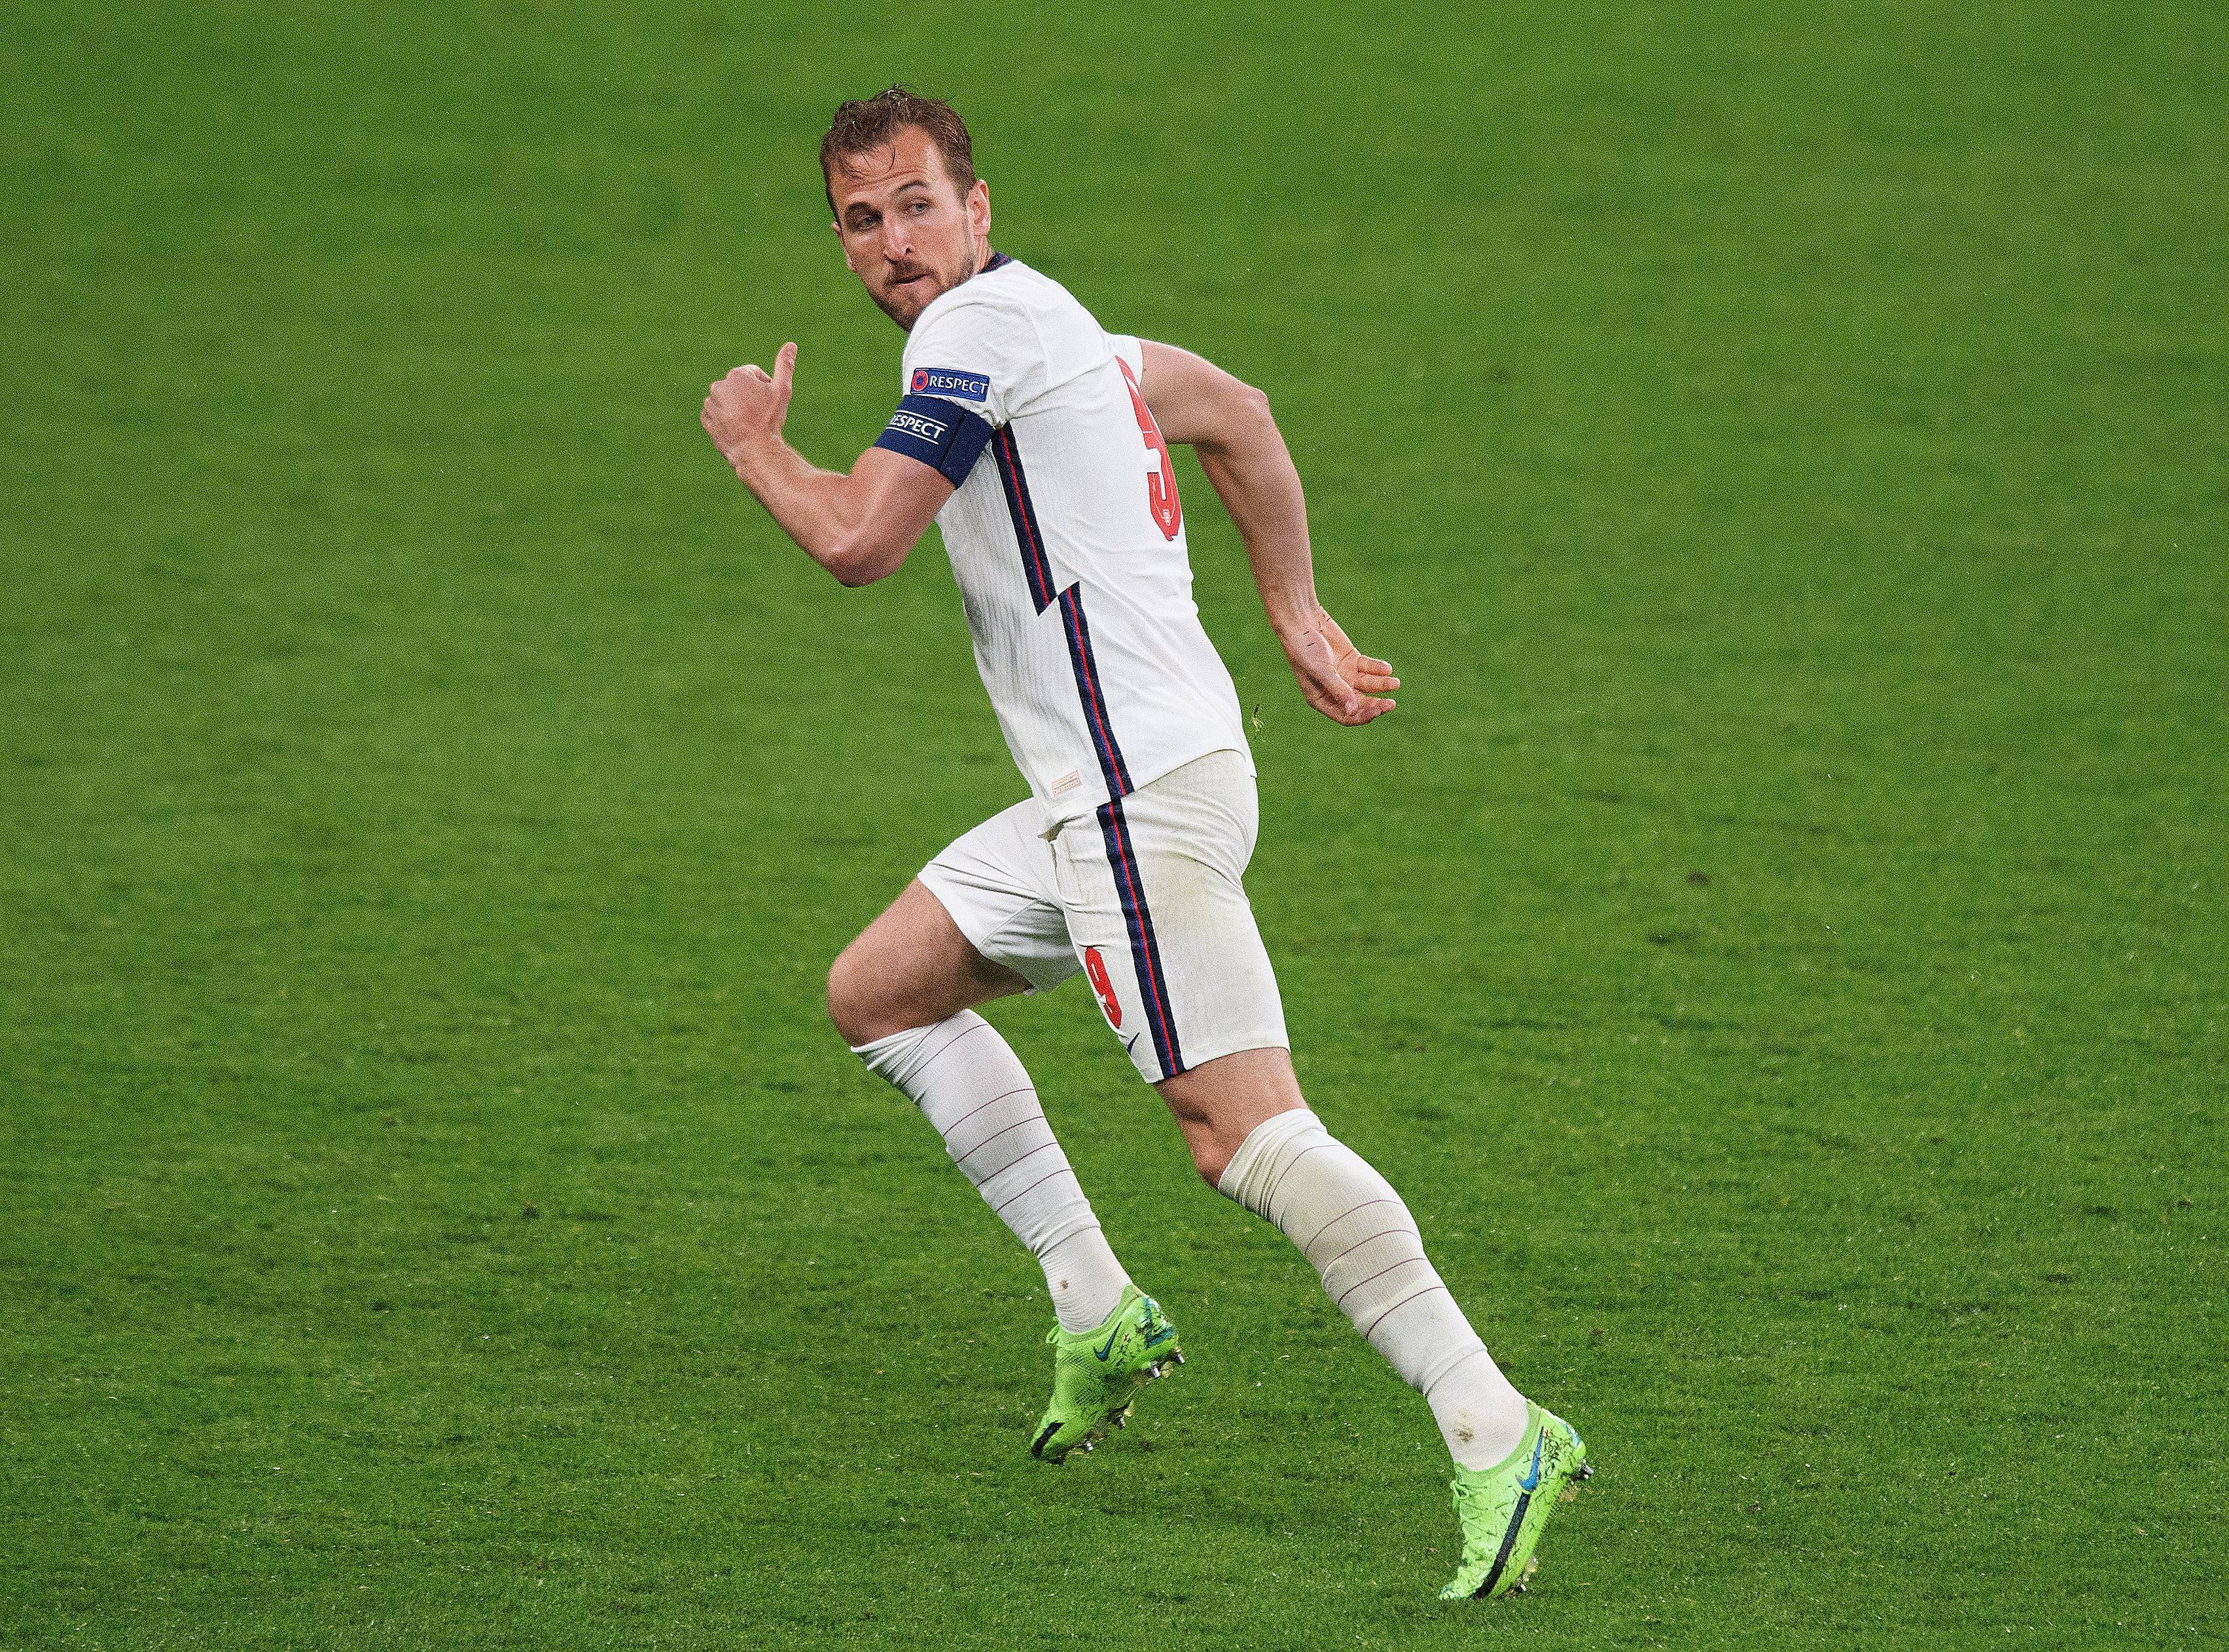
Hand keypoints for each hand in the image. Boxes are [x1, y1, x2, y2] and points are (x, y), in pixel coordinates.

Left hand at [702, 342, 796, 471]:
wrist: (754, 450)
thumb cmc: (769, 419)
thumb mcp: (782, 390)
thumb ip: (785, 365)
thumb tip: (791, 344)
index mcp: (736, 375)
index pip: (753, 375)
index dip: (765, 388)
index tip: (768, 403)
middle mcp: (718, 386)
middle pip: (739, 387)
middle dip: (749, 397)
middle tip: (759, 415)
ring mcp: (710, 404)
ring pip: (728, 401)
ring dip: (737, 408)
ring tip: (749, 423)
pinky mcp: (706, 419)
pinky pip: (717, 415)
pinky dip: (726, 420)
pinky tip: (738, 429)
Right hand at [1280, 604, 1397, 725]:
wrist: (1302, 621)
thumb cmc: (1304, 649)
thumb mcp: (1321, 670)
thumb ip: (1338, 689)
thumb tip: (1353, 710)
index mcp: (1321, 699)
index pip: (1345, 716)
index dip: (1362, 715)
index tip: (1377, 711)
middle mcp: (1334, 690)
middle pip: (1360, 703)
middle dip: (1375, 704)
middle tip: (1391, 704)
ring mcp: (1345, 675)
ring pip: (1367, 686)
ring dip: (1381, 685)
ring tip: (1395, 683)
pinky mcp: (1352, 661)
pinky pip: (1369, 669)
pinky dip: (1378, 669)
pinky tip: (1386, 669)